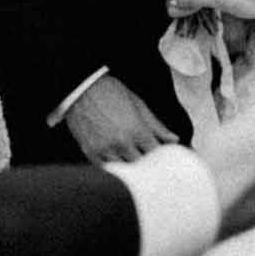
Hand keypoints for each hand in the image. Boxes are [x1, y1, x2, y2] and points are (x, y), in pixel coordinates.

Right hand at [64, 73, 178, 163]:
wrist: (81, 87)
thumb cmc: (111, 92)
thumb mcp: (138, 104)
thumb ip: (156, 125)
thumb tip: (173, 139)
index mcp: (136, 130)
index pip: (155, 152)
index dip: (158, 152)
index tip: (157, 150)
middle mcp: (121, 143)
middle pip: (141, 162)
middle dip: (144, 157)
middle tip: (142, 150)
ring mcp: (104, 149)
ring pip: (123, 168)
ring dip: (128, 161)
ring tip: (127, 151)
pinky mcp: (90, 152)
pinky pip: (106, 167)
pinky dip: (112, 163)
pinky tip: (113, 153)